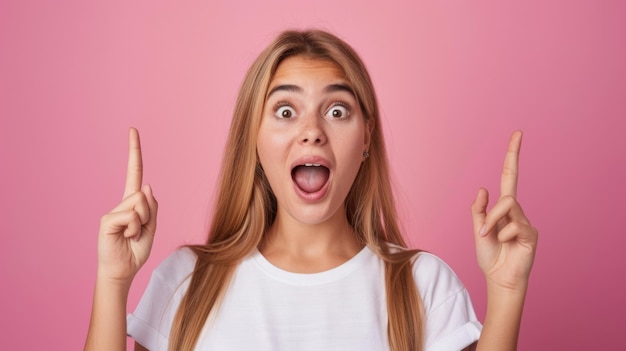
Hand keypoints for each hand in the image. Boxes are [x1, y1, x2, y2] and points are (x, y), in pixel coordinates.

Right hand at [97, 128, 157, 284]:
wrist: (123, 270)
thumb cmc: (136, 250)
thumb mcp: (152, 228)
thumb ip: (152, 208)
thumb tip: (147, 186)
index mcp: (133, 203)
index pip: (134, 172)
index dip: (134, 152)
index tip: (132, 130)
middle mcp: (122, 204)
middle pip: (145, 195)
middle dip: (149, 216)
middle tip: (140, 232)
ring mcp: (113, 211)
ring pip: (139, 205)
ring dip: (142, 224)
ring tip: (132, 236)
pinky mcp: (106, 220)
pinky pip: (131, 216)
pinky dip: (134, 229)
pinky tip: (125, 238)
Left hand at [471, 131, 537, 291]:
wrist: (499, 279)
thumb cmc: (489, 256)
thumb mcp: (477, 230)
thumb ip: (479, 210)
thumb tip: (482, 188)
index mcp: (502, 208)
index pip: (508, 177)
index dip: (512, 156)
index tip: (517, 134)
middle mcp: (516, 211)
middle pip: (509, 183)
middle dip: (513, 156)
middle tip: (517, 134)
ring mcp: (525, 221)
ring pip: (507, 204)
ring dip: (492, 221)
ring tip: (488, 236)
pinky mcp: (531, 233)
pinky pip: (513, 224)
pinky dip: (500, 234)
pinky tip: (502, 244)